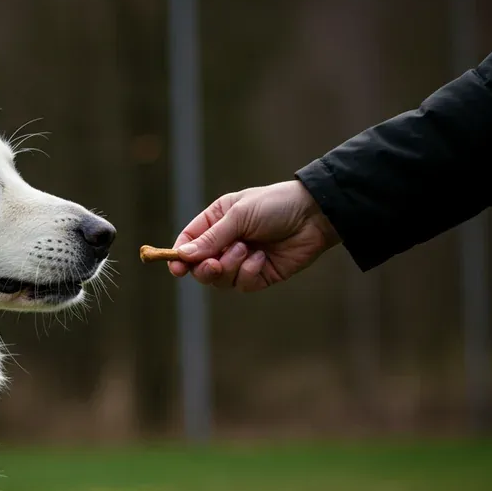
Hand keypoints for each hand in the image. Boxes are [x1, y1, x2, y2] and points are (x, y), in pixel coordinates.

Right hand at [168, 180, 340, 291]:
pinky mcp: (259, 275)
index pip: (188, 242)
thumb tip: (182, 255)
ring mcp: (241, 260)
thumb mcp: (239, 216)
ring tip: (246, 251)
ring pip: (219, 279)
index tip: (177, 268)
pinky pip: (242, 284)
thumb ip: (211, 238)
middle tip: (214, 264)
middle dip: (205, 268)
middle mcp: (225, 242)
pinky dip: (249, 273)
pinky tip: (262, 258)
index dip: (179, 256)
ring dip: (230, 267)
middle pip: (200, 267)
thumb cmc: (275, 205)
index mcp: (216, 222)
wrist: (314, 216)